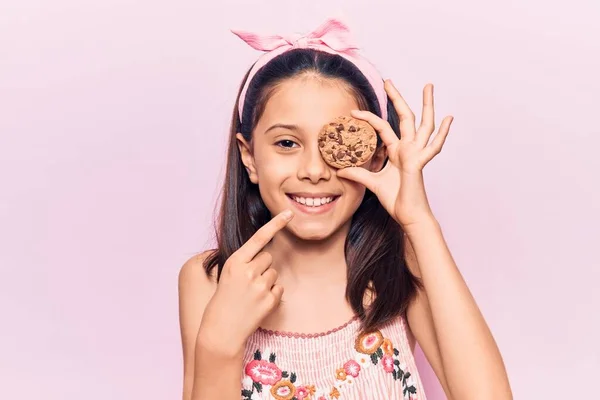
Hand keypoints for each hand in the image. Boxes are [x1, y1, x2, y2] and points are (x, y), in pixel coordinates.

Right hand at [198, 210, 293, 354]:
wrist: (221, 331)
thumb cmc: (223, 301)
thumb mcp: (228, 276)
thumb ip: (244, 263)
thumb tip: (266, 256)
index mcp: (234, 262)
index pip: (259, 238)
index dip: (276, 223)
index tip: (289, 213)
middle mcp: (248, 271)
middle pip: (268, 257)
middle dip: (262, 266)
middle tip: (248, 282)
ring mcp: (259, 286)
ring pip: (274, 273)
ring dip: (266, 281)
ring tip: (251, 295)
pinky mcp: (269, 300)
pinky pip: (278, 288)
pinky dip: (272, 295)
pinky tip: (258, 304)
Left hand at [337, 81, 453, 227]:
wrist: (408, 215)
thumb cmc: (396, 200)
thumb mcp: (372, 183)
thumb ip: (358, 174)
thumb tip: (340, 169)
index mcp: (398, 152)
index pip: (383, 128)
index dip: (369, 118)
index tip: (354, 111)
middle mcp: (408, 149)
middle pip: (405, 117)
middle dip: (398, 98)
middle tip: (389, 81)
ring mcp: (417, 154)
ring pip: (423, 124)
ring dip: (426, 105)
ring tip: (429, 86)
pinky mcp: (420, 163)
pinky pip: (433, 146)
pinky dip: (442, 132)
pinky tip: (449, 118)